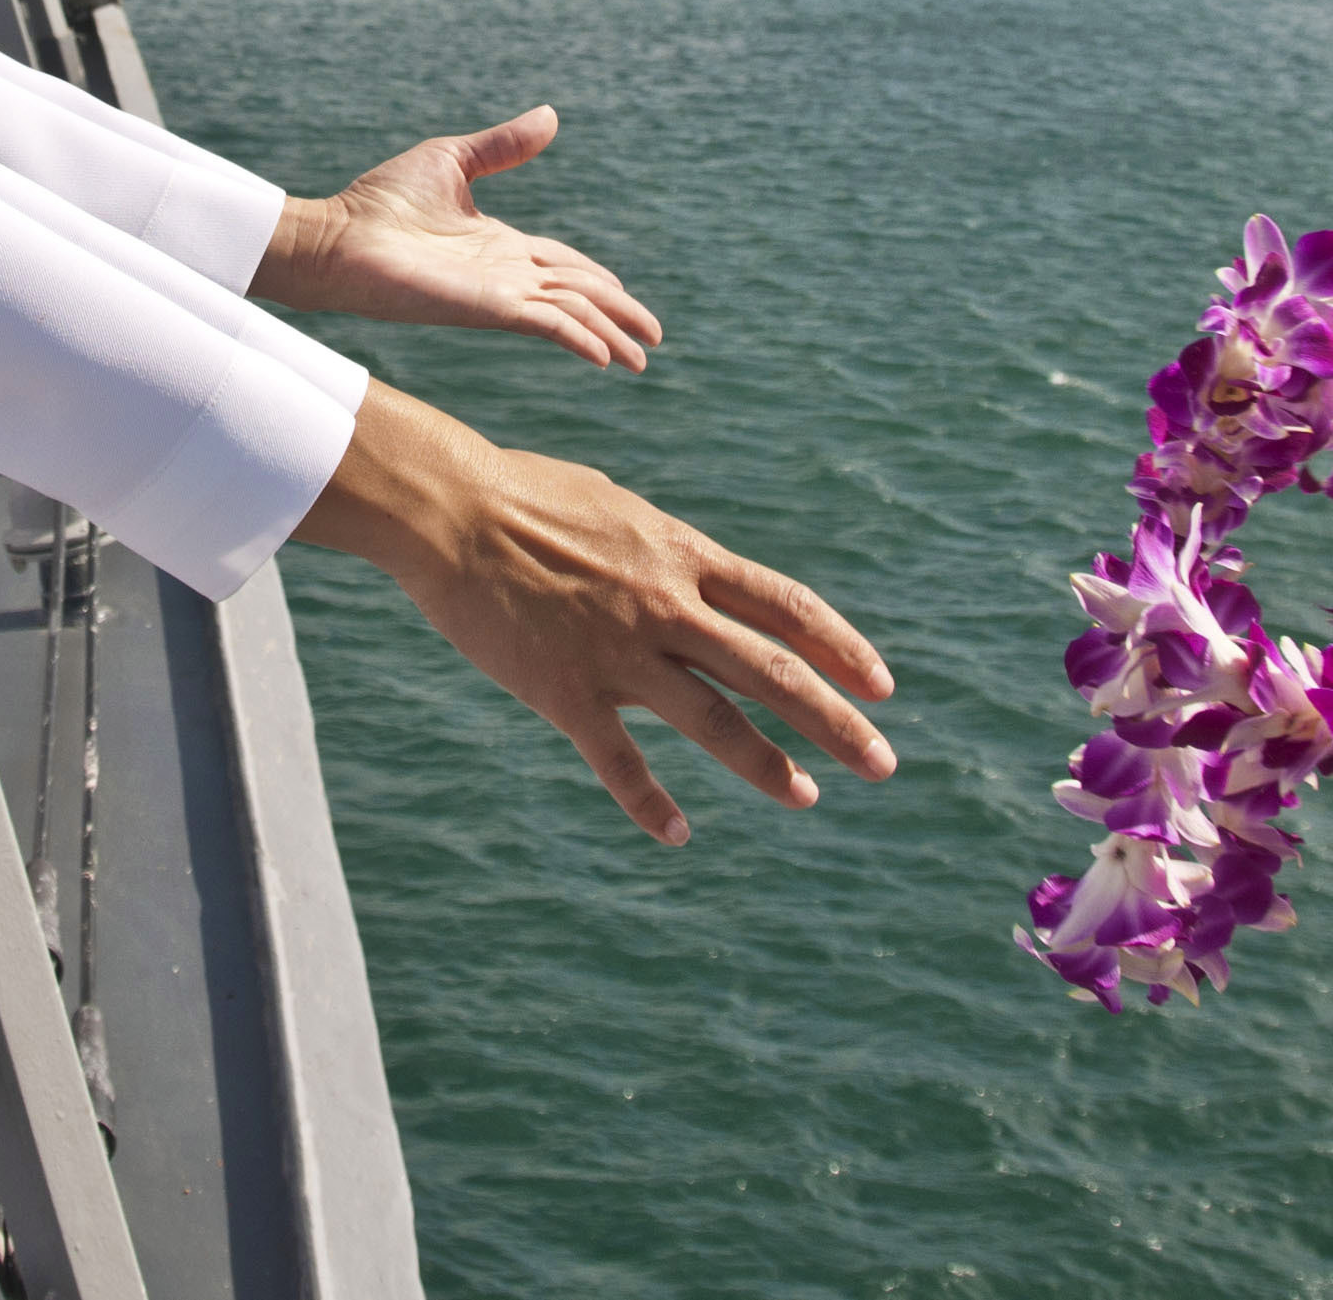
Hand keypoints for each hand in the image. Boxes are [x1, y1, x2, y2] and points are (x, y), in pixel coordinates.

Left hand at [255, 106, 660, 368]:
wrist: (338, 235)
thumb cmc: (380, 202)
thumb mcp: (453, 160)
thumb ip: (502, 146)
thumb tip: (551, 116)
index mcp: (499, 244)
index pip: (562, 264)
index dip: (597, 277)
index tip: (625, 293)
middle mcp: (504, 274)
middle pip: (577, 294)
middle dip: (618, 313)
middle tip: (654, 337)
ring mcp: (497, 294)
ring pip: (570, 313)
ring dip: (609, 333)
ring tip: (642, 356)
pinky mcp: (486, 307)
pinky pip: (545, 324)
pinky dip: (579, 337)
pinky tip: (606, 355)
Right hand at [297, 385, 893, 842]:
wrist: (450, 509)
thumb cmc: (527, 498)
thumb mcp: (619, 510)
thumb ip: (667, 554)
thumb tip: (702, 576)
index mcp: (683, 556)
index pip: (787, 606)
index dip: (842, 649)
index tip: (882, 686)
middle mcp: (666, 605)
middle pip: (772, 670)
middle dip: (836, 721)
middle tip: (883, 763)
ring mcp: (618, 651)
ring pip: (714, 719)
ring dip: (768, 764)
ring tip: (808, 797)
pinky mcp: (565, 691)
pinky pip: (619, 761)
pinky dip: (650, 803)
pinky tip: (678, 834)